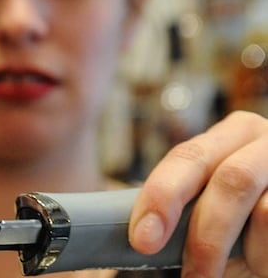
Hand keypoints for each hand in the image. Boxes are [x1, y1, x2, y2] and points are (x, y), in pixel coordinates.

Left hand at [129, 111, 267, 276]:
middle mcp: (266, 142)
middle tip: (191, 276)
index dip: (162, 197)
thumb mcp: (212, 206)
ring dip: (248, 253)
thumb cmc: (244, 224)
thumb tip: (143, 233)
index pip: (187, 158)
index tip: (143, 240)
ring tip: (243, 265)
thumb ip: (185, 208)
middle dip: (206, 235)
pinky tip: (264, 261)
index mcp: (231, 135)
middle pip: (233, 180)